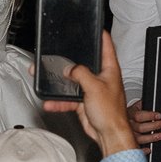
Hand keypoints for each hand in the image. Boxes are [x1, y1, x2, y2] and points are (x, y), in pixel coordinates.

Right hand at [41, 33, 134, 156]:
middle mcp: (102, 78)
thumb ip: (80, 73)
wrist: (109, 134)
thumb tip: (70, 68)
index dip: (102, 35)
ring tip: (49, 79)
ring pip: (74, 82)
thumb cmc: (111, 112)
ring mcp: (92, 90)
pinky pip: (69, 98)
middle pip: (86, 63)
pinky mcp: (84, 102)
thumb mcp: (94, 86)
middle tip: (63, 53)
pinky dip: (59, 101)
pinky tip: (50, 102)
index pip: (107, 47)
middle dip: (73, 60)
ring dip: (62, 83)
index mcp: (110, 70)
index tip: (96, 27)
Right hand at [129, 102, 160, 147]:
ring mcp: (127, 136)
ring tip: (160, 135)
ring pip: (138, 138)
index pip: (139, 116)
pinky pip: (134, 148)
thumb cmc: (127, 116)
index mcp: (129, 115)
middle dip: (153, 126)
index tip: (159, 115)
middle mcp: (127, 126)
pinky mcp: (128, 144)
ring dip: (150, 138)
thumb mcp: (133, 108)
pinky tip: (148, 149)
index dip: (149, 115)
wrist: (115, 124)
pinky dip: (142, 150)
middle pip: (140, 127)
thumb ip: (141, 105)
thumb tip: (150, 101)